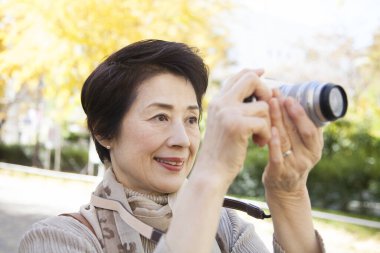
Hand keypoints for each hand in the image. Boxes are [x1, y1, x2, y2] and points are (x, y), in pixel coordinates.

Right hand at [197, 69, 271, 183]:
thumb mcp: (225, 122)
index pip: (239, 75)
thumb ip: (235, 105)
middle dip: (265, 92)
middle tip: (266, 110)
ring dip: (267, 123)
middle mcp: (221, 102)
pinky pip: (264, 121)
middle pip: (251, 79)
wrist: (211, 172)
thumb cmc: (222, 150)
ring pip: (264, 105)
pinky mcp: (237, 125)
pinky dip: (265, 134)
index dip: (255, 73)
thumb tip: (253, 87)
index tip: (265, 74)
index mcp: (218, 100)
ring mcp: (228, 113)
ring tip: (259, 137)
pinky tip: (258, 144)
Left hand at [262, 89, 323, 195]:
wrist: (285, 190)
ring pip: (286, 139)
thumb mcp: (303, 146)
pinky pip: (277, 156)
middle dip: (288, 111)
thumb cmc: (292, 159)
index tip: (288, 96)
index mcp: (316, 147)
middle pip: (298, 130)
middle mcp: (309, 156)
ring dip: (278, 119)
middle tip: (277, 95)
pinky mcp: (280, 172)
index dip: (299, 110)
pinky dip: (274, 142)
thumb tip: (294, 98)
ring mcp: (295, 165)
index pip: (310, 126)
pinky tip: (269, 129)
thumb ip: (302, 128)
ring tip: (270, 104)